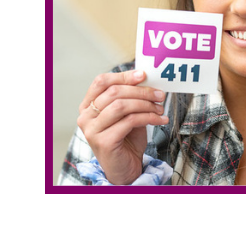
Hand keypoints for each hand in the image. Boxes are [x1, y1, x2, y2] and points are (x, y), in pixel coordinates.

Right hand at [78, 69, 167, 185]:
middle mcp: (86, 117)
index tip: (143, 75)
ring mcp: (92, 130)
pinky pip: (129, 121)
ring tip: (159, 108)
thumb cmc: (125, 141)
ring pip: (121, 105)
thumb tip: (146, 81)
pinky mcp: (104, 142)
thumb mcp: (126, 115)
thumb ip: (130, 99)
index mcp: (87, 106)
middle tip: (159, 94)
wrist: (125, 169)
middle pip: (113, 92)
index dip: (123, 76)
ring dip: (145, 104)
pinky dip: (148, 118)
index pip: (101, 82)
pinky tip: (159, 120)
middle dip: (141, 91)